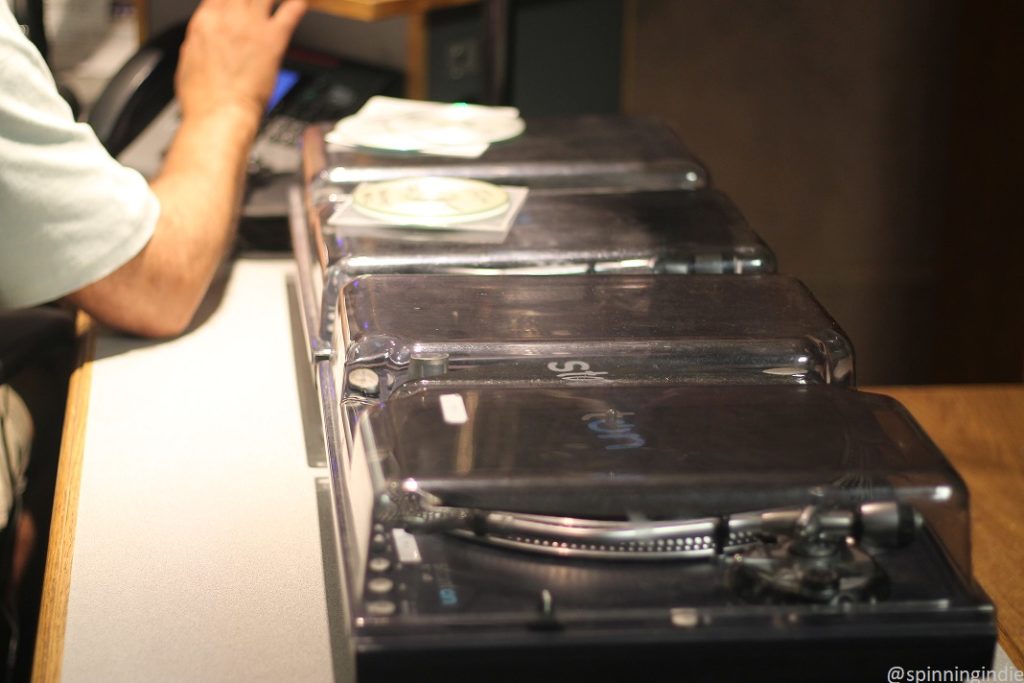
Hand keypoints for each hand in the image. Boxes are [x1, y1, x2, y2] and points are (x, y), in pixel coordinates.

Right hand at [175, 0, 306, 127]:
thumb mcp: (188, 62)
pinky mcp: (273, 39)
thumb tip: (202, 39)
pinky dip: (298, 4)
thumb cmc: (203, 99)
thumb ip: (199, 42)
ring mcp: (252, 25)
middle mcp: (228, 17)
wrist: (219, 114)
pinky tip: (302, 2)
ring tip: (276, 1)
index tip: (237, 2)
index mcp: (205, 22)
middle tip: (257, 3)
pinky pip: (291, 10)